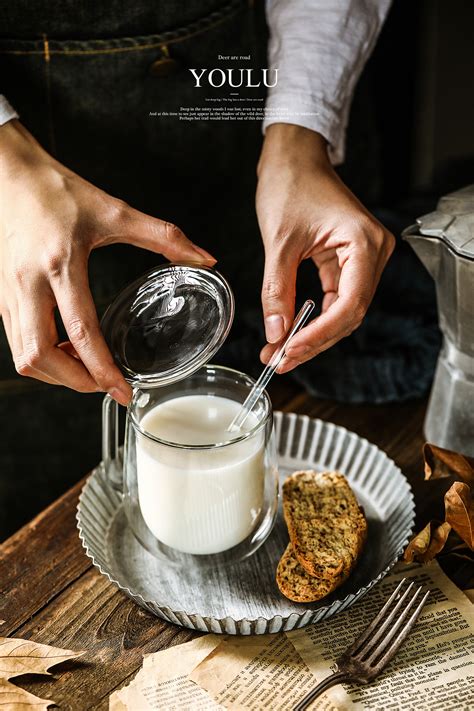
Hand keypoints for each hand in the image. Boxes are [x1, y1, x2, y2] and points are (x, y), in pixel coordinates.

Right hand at [0, 120, 215, 403]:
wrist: (9, 173)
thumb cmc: (58, 190)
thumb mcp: (115, 211)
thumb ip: (163, 237)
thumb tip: (204, 259)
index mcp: (60, 264)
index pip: (80, 330)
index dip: (102, 370)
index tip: (122, 392)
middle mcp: (28, 283)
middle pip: (40, 357)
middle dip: (74, 382)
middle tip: (105, 386)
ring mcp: (8, 292)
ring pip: (23, 356)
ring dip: (55, 374)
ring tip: (86, 369)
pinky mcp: (0, 294)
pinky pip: (16, 341)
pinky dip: (40, 358)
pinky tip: (65, 350)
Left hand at [256, 124, 394, 372]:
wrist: (293, 158)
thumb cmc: (290, 184)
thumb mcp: (279, 242)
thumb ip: (277, 291)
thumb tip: (275, 333)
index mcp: (364, 243)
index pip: (350, 304)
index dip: (319, 334)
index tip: (289, 351)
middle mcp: (373, 253)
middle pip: (349, 314)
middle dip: (314, 341)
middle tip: (280, 361)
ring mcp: (363, 258)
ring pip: (343, 311)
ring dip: (313, 334)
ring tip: (280, 353)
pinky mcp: (348, 261)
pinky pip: (336, 298)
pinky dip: (314, 317)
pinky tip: (291, 333)